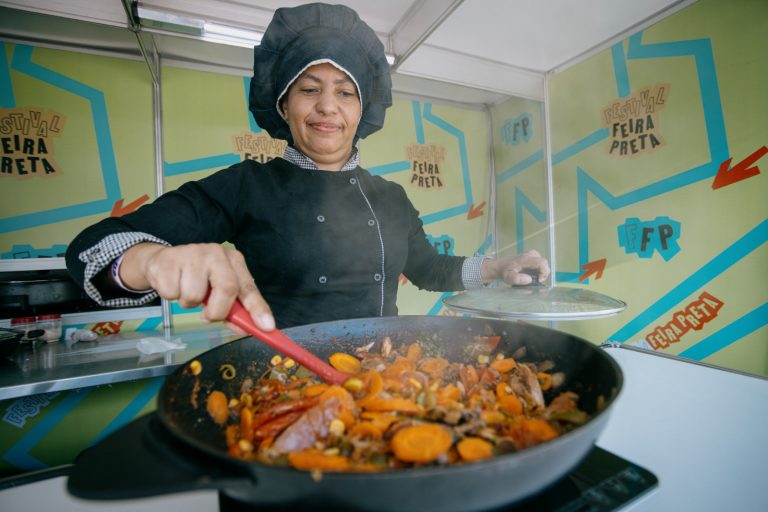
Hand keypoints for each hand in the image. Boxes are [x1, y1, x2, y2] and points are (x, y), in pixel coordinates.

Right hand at [119, 242, 274, 330]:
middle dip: (217, 310)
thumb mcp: (217, 291)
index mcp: (233, 260)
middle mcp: (216, 253)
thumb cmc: (197, 278)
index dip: (258, 308)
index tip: (267, 327)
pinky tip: (172, 283)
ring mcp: (192, 253)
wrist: (163, 261)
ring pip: (194, 294)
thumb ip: (232, 310)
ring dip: (188, 303)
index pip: (249, 288)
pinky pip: (171, 292)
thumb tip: (244, 329)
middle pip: (227, 288)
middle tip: (208, 316)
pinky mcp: (169, 259)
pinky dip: (171, 295)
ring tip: (185, 290)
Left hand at [480, 249, 550, 285]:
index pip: (542, 263)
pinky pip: (541, 264)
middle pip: (544, 263)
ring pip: (543, 264)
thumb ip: (517, 279)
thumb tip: (529, 279)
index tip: (539, 280)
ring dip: (541, 272)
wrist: (502, 266)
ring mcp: (533, 255)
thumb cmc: (505, 271)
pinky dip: (539, 271)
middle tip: (536, 281)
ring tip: (533, 278)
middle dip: (543, 273)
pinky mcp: (533, 257)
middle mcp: (531, 254)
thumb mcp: (508, 277)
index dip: (544, 272)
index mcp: (525, 258)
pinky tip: (532, 275)